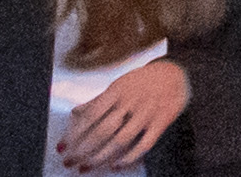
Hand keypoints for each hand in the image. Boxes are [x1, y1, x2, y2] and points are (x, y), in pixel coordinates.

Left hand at [61, 58, 193, 171]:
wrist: (177, 73)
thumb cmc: (143, 81)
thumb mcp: (119, 84)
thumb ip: (98, 100)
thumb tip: (75, 113)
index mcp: (117, 90)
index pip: (91, 115)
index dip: (74, 133)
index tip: (63, 146)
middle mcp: (131, 101)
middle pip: (103, 130)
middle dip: (83, 149)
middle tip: (70, 162)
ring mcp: (147, 113)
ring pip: (120, 140)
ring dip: (100, 156)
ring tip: (86, 167)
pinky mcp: (161, 122)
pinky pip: (144, 144)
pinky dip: (129, 157)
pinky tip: (115, 165)